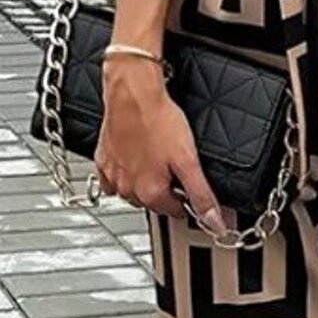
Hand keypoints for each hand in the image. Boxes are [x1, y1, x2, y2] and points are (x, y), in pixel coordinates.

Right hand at [94, 58, 231, 233]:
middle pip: (154, 202)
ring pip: (133, 191)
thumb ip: (201, 195)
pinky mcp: (103, 160)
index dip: (186, 198)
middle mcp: (128, 189)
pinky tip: (135, 157)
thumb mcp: (188, 161)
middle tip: (175, 167)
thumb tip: (215, 223)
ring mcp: (113, 176)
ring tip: (157, 159)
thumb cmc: (158, 121)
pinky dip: (125, 172)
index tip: (189, 185)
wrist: (132, 93)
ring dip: (146, 182)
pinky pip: (113, 177)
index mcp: (151, 193)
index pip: (175, 211)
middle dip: (166, 190)